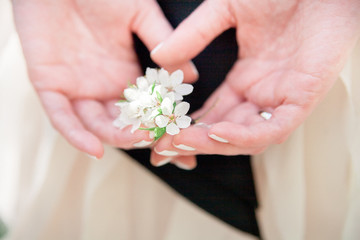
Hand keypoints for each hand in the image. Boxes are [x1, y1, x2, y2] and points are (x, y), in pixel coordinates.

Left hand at [12, 0, 197, 157]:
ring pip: (96, 125)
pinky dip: (77, 136)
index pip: (147, 105)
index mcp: (126, 72)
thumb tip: (191, 74)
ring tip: (139, 139)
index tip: (183, 134)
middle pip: (124, 122)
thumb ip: (162, 40)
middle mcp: (103, 86)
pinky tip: (96, 149)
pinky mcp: (50, 86)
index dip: (164, 121)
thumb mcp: (139, 12)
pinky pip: (62, 118)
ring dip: (118, 137)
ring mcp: (77, 88)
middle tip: (162, 142)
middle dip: (144, 135)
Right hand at [150, 0, 359, 167]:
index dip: (186, 125)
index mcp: (245, 79)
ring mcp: (281, 98)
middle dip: (193, 141)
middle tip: (162, 146)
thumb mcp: (226, 9)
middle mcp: (261, 94)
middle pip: (225, 132)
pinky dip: (245, 136)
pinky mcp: (303, 98)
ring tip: (181, 139)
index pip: (212, 114)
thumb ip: (194, 34)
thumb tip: (160, 55)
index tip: (160, 132)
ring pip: (247, 137)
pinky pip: (273, 129)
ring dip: (212, 144)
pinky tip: (217, 132)